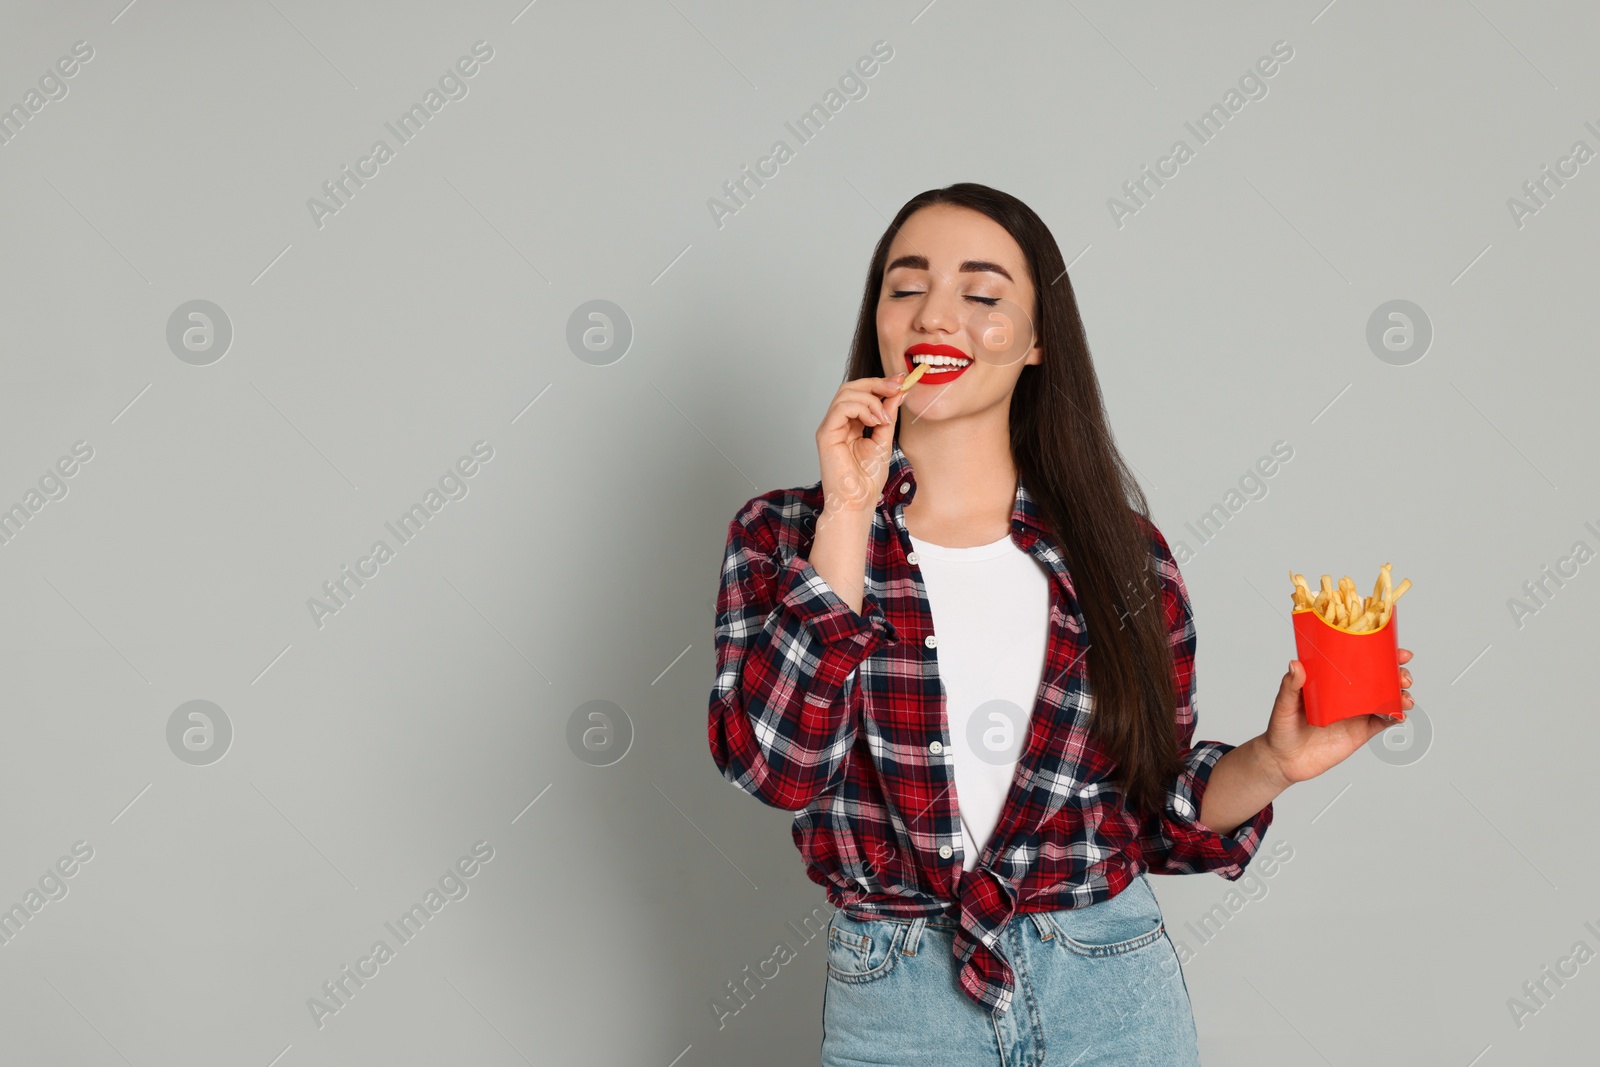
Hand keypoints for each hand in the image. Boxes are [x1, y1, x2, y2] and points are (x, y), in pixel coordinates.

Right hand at [816, 373, 908, 515]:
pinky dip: (861, 408)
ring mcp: (830, 427)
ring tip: (884, 418)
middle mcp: (838, 423)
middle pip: (851, 388)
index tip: (901, 380)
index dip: (880, 383)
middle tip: (897, 387)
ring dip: (871, 399)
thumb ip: (887, 416)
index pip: (861, 393)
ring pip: (846, 394)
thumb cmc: (867, 480)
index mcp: (850, 424)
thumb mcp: (884, 440)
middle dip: (876, 384)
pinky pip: (841, 408)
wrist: (857, 502)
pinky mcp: (825, 434)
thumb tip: (897, 393)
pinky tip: (874, 421)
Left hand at [1258, 648, 1414, 785]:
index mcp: (1332, 680)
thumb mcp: (1284, 704)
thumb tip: (1295, 664)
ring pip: (1387, 698)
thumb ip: (1290, 686)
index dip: (1380, 653)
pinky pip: (1384, 721)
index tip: (1396, 650)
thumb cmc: (1281, 728)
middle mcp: (1347, 694)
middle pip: (1380, 678)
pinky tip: (1401, 715)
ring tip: (1405, 696)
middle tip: (1404, 675)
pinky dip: (1396, 716)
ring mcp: (1356, 712)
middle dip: (1398, 673)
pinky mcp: (1361, 732)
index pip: (1358, 661)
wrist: (1285, 761)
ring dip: (1401, 694)